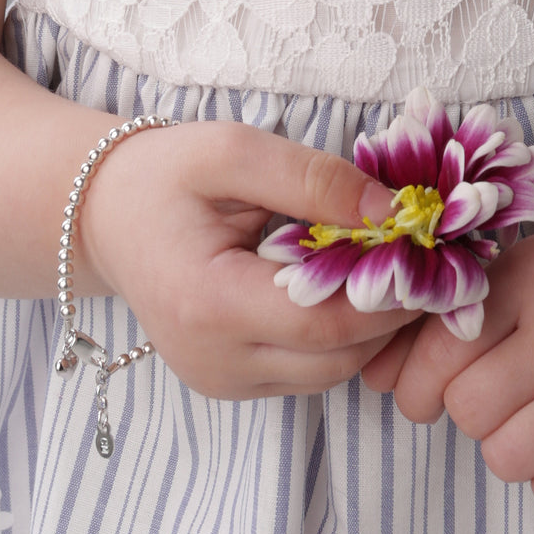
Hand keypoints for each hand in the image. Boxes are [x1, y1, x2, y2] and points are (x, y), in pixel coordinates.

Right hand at [80, 119, 418, 399]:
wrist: (106, 216)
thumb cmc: (162, 176)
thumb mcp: (232, 151)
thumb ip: (313, 178)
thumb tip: (394, 212)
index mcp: (207, 303)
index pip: (326, 323)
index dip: (391, 293)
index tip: (427, 250)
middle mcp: (211, 359)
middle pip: (336, 357)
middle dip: (388, 311)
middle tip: (412, 256)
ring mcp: (217, 378)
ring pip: (329, 372)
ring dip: (365, 327)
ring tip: (373, 268)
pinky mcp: (225, 382)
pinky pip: (305, 372)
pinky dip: (334, 338)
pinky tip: (331, 291)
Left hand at [363, 230, 533, 513]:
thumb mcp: (504, 285)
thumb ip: (434, 324)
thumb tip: (374, 377)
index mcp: (529, 281)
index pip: (441, 351)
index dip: (414, 384)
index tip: (417, 394)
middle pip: (468, 409)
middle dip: (464, 411)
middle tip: (486, 395)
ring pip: (507, 457)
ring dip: (504, 445)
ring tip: (525, 413)